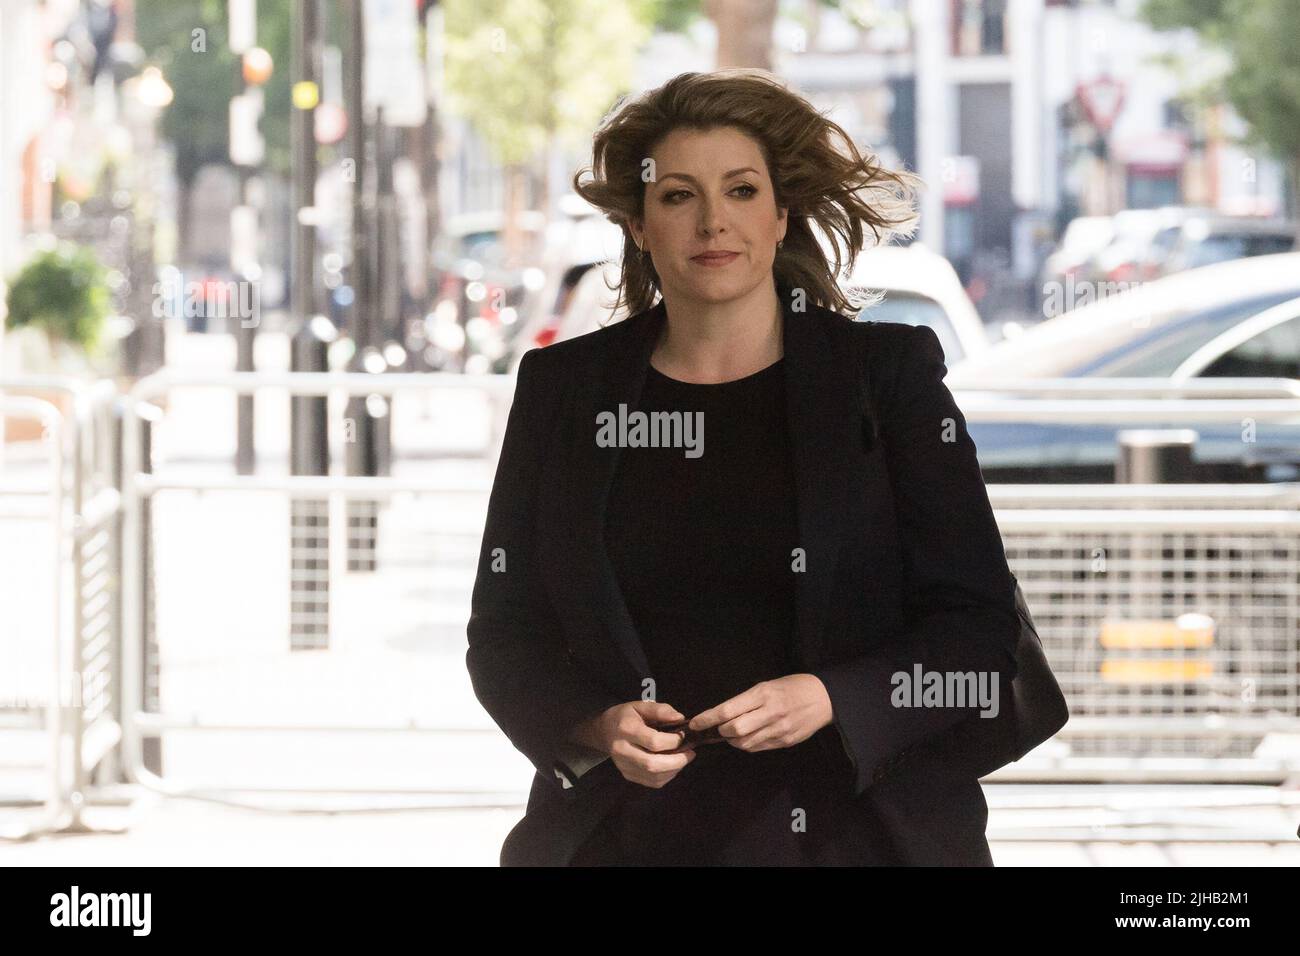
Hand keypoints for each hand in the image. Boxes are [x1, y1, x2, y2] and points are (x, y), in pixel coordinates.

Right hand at [574, 700, 697, 788]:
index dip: (673, 741)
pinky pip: (651, 782)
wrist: (605, 731)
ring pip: (653, 776)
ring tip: (683, 759)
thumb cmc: (626, 716)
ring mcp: (623, 765)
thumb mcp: (641, 706)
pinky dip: (667, 776)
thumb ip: (661, 710)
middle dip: (677, 761)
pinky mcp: (627, 775)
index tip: (683, 736)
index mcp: (626, 729)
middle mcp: (622, 750)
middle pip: (652, 764)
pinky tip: (672, 766)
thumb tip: (681, 718)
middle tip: (690, 754)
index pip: (653, 741)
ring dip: (674, 770)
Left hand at [687, 675, 832, 752]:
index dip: (708, 718)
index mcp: (763, 694)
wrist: (823, 698)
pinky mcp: (785, 742)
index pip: (728, 710)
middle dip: (722, 731)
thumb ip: (746, 701)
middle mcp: (770, 713)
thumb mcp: (767, 686)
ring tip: (733, 733)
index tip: (695, 723)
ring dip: (733, 740)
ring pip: (744, 744)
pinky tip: (749, 737)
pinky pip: (758, 748)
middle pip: (734, 730)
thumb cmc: (791, 687)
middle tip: (719, 728)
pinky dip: (748, 744)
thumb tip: (722, 716)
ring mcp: (778, 730)